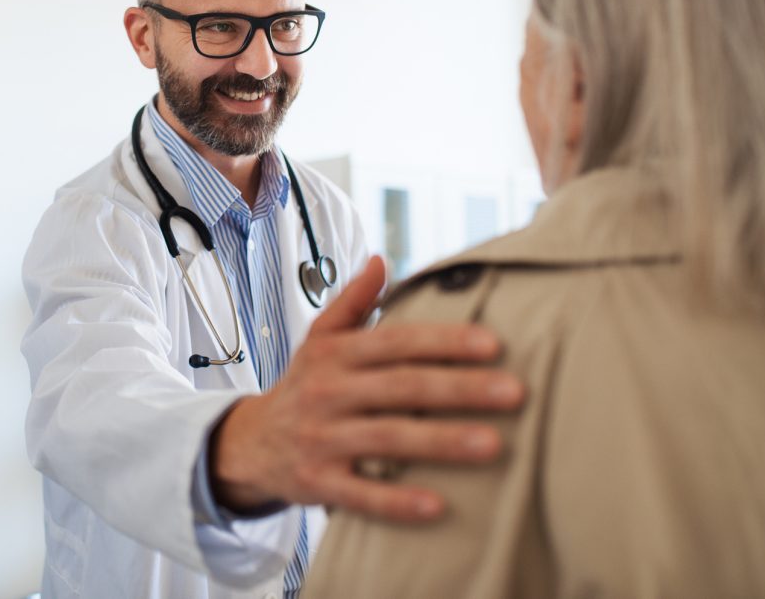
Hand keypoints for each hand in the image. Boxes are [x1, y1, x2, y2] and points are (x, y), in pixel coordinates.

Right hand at [209, 255, 524, 520]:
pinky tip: (437, 506)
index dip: (442, 341)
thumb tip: (382, 259)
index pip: (395, 342)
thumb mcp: (319, 339)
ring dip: (441, 442)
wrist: (250, 443)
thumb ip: (352, 301)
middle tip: (514, 392)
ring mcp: (322, 438)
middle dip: (460, 389)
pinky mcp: (318, 482)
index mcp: (335, 354)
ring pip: (388, 438)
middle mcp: (328, 392)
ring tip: (493, 445)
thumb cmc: (303, 387)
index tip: (491, 345)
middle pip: (401, 387)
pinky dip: (397, 501)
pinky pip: (361, 494)